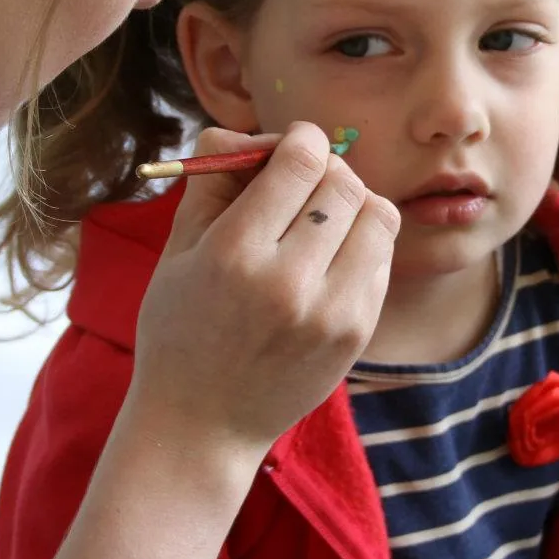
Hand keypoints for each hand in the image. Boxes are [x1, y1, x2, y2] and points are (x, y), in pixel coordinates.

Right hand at [126, 122, 398, 461]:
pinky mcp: (357, 334)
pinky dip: (362, 244)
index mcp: (235, 254)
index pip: (301, 160)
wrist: (202, 425)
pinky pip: (381, 259)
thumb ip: (212, 182)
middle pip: (343, 183)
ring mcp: (331, 312)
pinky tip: (329, 260)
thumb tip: (248, 133)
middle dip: (325, 169)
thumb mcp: (177, 251)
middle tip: (302, 183)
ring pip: (377, 215)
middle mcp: (289, 282)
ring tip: (321, 220)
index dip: (300, 140)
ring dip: (352, 204)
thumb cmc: (180, 328)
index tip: (289, 148)